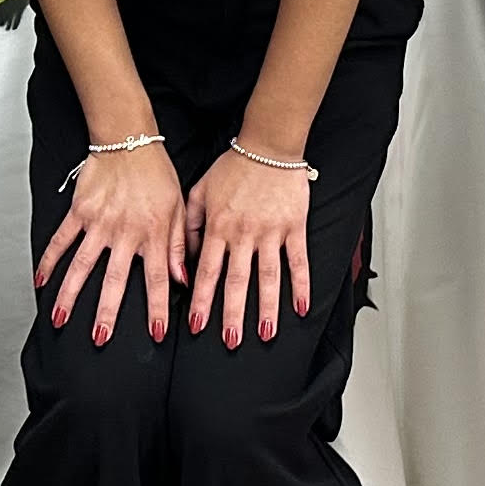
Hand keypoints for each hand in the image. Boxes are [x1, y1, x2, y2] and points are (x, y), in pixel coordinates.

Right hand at [38, 140, 184, 347]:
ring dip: (70, 294)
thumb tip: (183, 280)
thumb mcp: (179, 208)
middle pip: (115, 279)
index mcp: (154, 233)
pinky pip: (61, 240)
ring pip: (82, 265)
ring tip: (60, 319)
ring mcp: (99, 223)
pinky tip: (41, 281)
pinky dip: (49, 260)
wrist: (128, 140)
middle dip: (107, 312)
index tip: (156, 333)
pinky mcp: (79, 212)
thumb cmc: (157, 174)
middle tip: (100, 338)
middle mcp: (125, 232)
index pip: (157, 278)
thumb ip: (180, 246)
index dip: (157, 308)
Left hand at [187, 145, 312, 346]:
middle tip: (230, 341)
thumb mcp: (199, 192)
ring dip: (266, 308)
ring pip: (269, 276)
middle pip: (237, 281)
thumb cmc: (232, 167)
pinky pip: (299, 260)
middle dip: (232, 314)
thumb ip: (189, 227)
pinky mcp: (295, 226)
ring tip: (265, 334)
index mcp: (219, 227)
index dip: (202, 301)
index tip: (197, 325)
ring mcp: (272, 232)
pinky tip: (301, 307)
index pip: (207, 271)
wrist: (268, 144)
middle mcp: (244, 234)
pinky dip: (301, 285)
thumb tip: (182, 259)